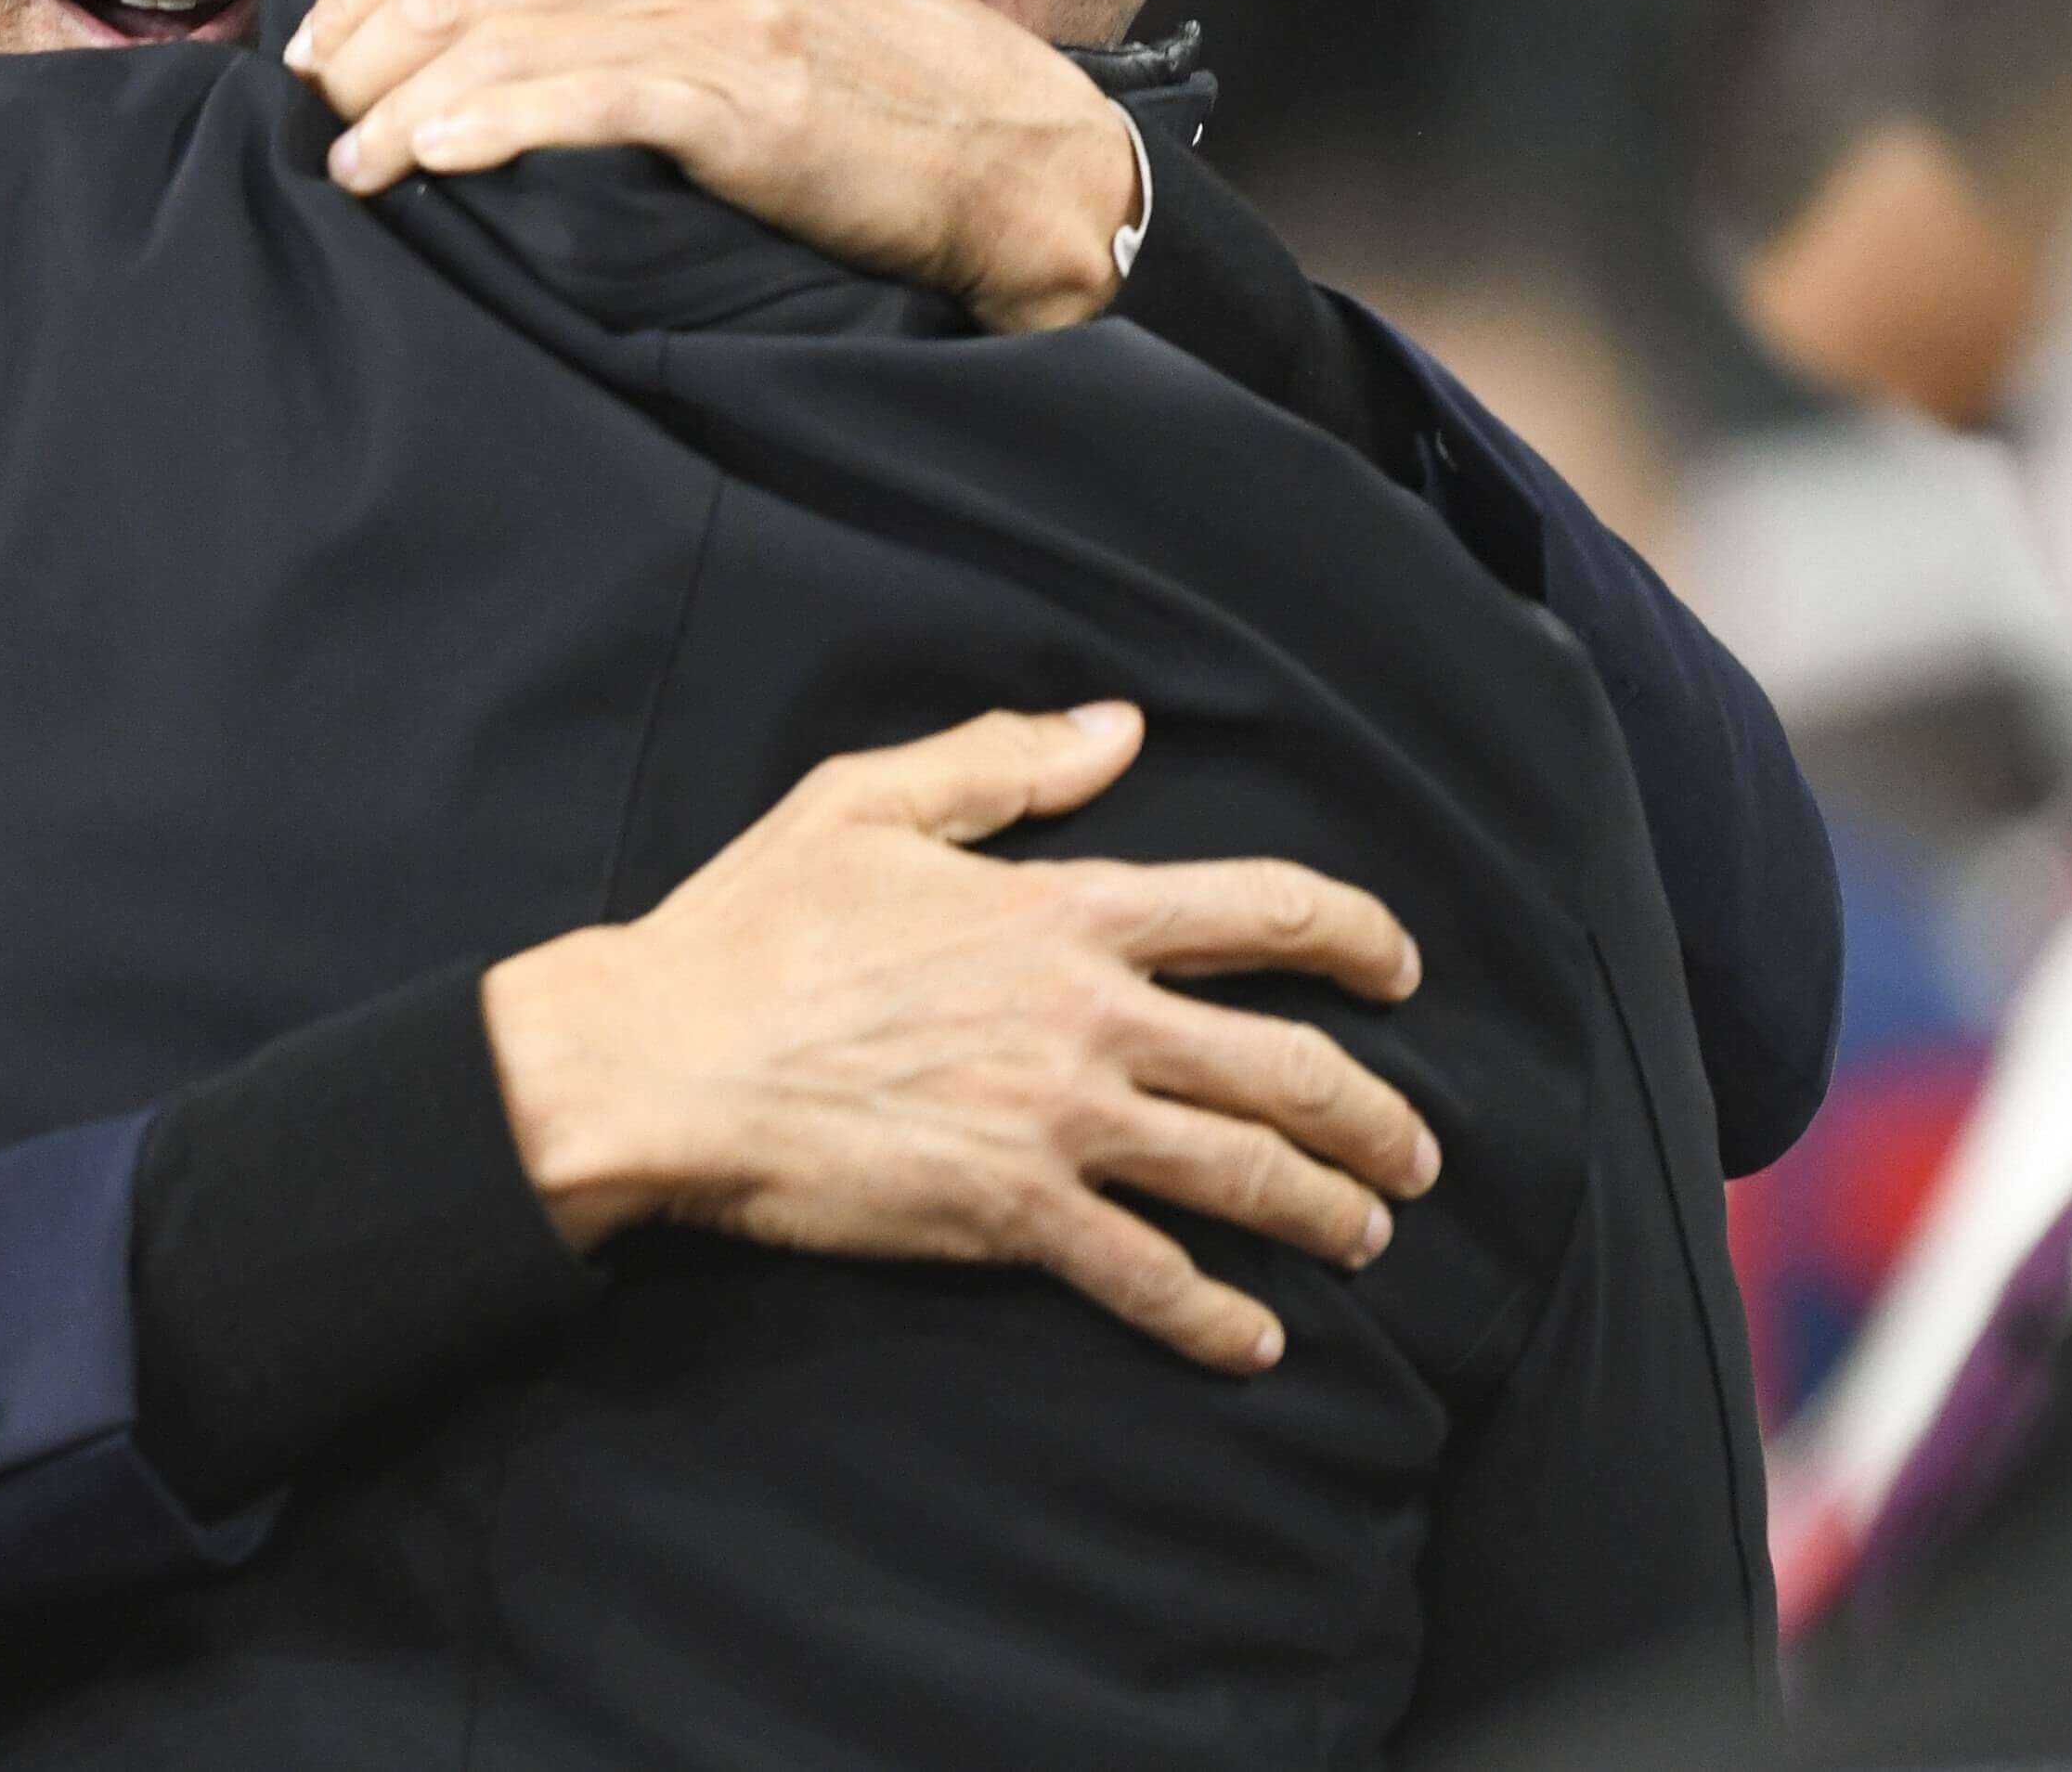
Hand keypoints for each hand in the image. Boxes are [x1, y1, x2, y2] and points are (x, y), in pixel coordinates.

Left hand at [282, 0, 1141, 333]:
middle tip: (310, 108)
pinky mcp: (744, 103)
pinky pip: (583, 101)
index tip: (321, 38)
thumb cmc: (888, 38)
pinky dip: (490, 125)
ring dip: (402, 107)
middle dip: (365, 45)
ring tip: (347, 164)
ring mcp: (720, 14)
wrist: (1013, 149)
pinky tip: (431, 159)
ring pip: (505, 39)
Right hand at [477, 705, 1440, 1375]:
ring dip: (1328, 1211)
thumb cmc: (750, 926)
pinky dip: (1215, 1317)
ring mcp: (1056, 1121)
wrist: (657, 1060)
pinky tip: (1255, 1342)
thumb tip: (1121, 728)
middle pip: (1287, 1066)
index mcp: (1061, 907)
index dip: (1357, 937)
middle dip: (1376, 1113)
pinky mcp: (1010, 1215)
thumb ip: (1004, 760)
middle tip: (1414, 1148)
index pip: (1262, 909)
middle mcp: (1086, 1014)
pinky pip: (1147, 1274)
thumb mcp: (864, 800)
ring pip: (1244, 1174)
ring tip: (1368, 1234)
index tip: (1400, 969)